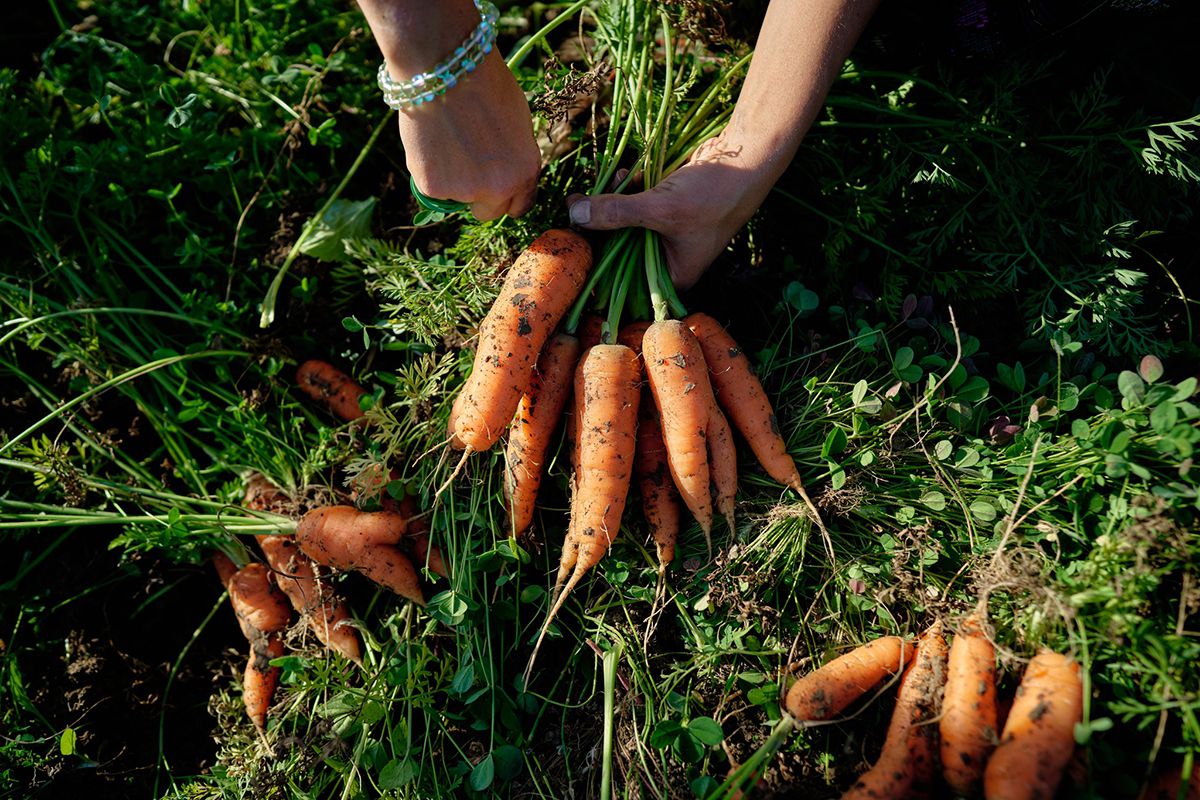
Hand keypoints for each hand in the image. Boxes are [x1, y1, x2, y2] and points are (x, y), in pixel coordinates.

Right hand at [395, 50, 539, 219]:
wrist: (446, 70)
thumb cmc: (485, 85)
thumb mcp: (518, 122)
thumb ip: (514, 155)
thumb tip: (505, 167)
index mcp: (526, 172)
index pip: (519, 207)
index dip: (506, 196)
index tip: (496, 188)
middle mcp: (499, 189)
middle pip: (488, 213)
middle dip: (479, 197)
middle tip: (466, 168)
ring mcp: (464, 192)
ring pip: (456, 198)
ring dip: (452, 179)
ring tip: (446, 140)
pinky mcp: (433, 188)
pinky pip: (431, 188)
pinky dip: (429, 171)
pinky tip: (430, 141)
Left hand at [566, 133, 776, 288]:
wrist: (746, 157)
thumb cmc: (714, 194)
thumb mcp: (660, 207)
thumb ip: (616, 212)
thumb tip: (575, 214)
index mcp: (672, 275)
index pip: (623, 280)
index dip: (597, 260)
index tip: (573, 237)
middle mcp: (668, 260)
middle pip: (619, 250)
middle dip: (601, 225)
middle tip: (579, 202)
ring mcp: (666, 234)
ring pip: (625, 225)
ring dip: (613, 202)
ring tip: (612, 179)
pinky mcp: (666, 210)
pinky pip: (636, 207)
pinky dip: (628, 191)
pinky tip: (627, 174)